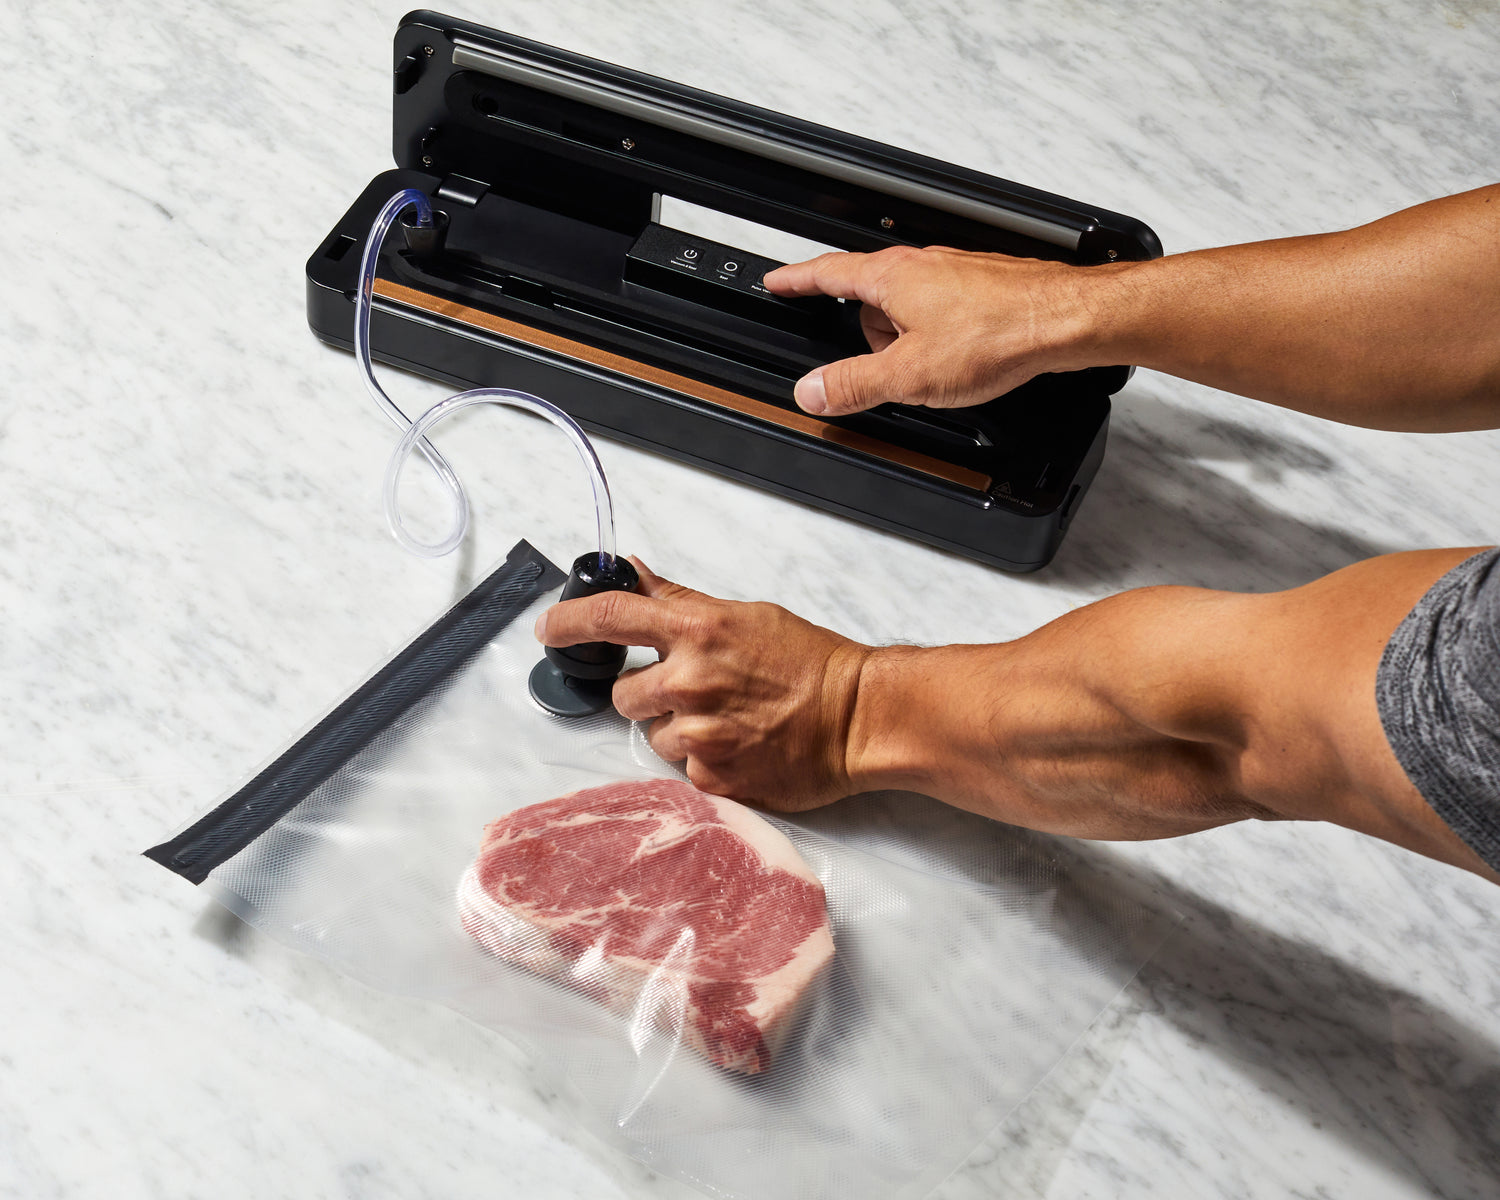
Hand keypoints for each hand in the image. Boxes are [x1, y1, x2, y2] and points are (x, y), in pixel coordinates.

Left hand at [533, 559, 871, 810]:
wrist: (858, 718)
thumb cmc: (812, 663)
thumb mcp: (744, 616)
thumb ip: (682, 603)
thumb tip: (635, 574)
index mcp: (697, 632)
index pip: (610, 616)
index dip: (568, 622)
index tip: (550, 629)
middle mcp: (689, 682)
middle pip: (621, 695)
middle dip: (647, 695)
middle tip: (691, 693)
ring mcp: (698, 735)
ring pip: (652, 736)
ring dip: (676, 731)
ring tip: (726, 723)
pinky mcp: (711, 779)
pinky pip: (682, 771)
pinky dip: (703, 762)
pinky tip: (740, 748)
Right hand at [762, 245, 1099, 415]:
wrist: (1063, 320)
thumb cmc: (998, 334)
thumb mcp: (909, 374)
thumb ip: (854, 383)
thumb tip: (812, 390)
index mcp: (892, 278)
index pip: (827, 273)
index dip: (796, 280)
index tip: (776, 282)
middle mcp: (922, 266)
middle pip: (871, 299)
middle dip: (869, 337)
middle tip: (882, 371)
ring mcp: (954, 275)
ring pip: (910, 309)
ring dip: (909, 341)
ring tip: (933, 373)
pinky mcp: (983, 290)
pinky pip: (944, 314)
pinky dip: (942, 338)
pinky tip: (963, 362)